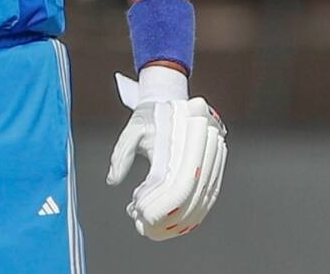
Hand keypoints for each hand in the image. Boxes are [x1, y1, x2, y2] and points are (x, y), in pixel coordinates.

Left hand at [106, 66, 226, 240]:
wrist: (172, 99)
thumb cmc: (150, 117)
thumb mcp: (132, 130)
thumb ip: (121, 153)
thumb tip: (112, 181)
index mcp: (177, 137)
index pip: (171, 180)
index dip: (157, 202)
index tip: (140, 214)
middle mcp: (199, 145)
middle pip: (189, 192)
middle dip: (170, 215)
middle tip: (147, 226)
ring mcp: (212, 153)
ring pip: (204, 195)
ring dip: (184, 217)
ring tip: (160, 229)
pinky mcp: (217, 161)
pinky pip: (211, 191)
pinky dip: (196, 209)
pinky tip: (180, 222)